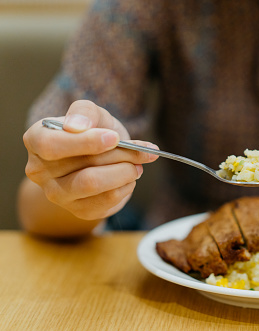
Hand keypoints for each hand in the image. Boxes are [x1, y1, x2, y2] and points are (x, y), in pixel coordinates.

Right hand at [23, 100, 158, 220]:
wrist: (101, 158)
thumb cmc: (94, 132)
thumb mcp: (92, 114)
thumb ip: (85, 112)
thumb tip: (77, 125)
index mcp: (36, 140)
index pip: (52, 145)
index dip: (86, 142)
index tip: (114, 137)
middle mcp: (39, 171)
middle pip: (84, 164)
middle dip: (120, 155)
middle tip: (143, 150)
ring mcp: (57, 194)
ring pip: (95, 184)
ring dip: (125, 172)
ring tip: (137, 164)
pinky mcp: (79, 211)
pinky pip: (108, 200)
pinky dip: (126, 186)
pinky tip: (128, 178)